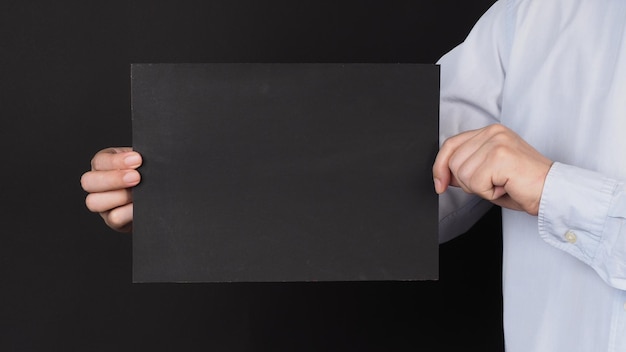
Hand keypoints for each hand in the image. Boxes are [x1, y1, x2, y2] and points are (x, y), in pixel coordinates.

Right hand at [80, 147, 141, 231]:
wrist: (158, 196)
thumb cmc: (147, 174)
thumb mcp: (142, 163)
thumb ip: (139, 160)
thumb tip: (145, 159)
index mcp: (103, 165)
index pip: (100, 161)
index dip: (116, 161)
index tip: (137, 159)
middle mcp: (97, 184)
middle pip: (88, 181)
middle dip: (114, 179)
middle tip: (137, 177)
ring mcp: (102, 204)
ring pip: (94, 202)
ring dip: (118, 197)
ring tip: (138, 194)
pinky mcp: (112, 220)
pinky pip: (113, 218)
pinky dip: (127, 212)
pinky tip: (139, 207)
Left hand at [432, 124, 552, 214]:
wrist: (552, 192)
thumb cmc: (524, 185)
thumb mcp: (489, 173)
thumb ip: (467, 167)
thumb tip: (443, 174)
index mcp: (491, 132)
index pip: (451, 144)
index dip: (440, 166)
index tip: (440, 184)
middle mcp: (493, 132)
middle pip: (454, 162)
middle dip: (468, 182)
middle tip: (493, 183)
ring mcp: (497, 142)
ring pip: (463, 174)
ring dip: (480, 188)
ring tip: (501, 184)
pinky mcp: (500, 156)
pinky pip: (476, 183)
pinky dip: (488, 193)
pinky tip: (506, 187)